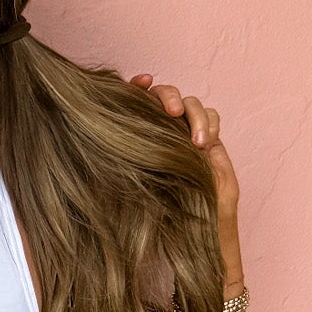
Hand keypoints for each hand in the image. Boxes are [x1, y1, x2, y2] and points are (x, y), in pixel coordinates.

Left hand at [129, 71, 239, 233]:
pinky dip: (210, 124)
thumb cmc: (160, 216)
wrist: (194, 230)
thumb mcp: (134, 189)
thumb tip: (100, 144)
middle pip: (166, 95)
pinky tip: (205, 145)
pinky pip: (212, 117)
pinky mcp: (208, 139)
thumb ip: (124, 164)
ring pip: (192, 104)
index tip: (142, 82)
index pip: (138, 102)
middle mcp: (163, 131)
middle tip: (172, 113)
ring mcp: (186, 133)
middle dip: (170, 97)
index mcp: (140, 138)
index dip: (138, 87)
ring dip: (196, 117)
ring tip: (197, 143)